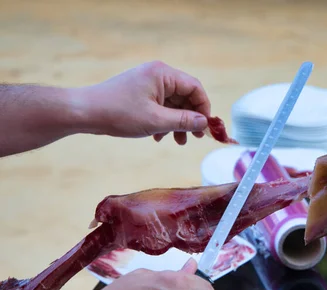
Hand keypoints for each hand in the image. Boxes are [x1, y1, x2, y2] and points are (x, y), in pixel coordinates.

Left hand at [81, 61, 210, 144]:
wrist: (84, 112)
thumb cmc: (118, 113)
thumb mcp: (156, 120)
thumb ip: (184, 121)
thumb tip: (205, 122)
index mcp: (163, 74)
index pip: (194, 88)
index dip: (204, 108)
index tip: (205, 127)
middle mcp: (157, 74)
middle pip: (185, 96)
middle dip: (190, 118)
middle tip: (193, 137)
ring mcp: (147, 83)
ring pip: (173, 103)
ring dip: (177, 122)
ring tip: (177, 141)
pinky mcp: (139, 92)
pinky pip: (160, 106)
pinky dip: (164, 121)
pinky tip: (158, 136)